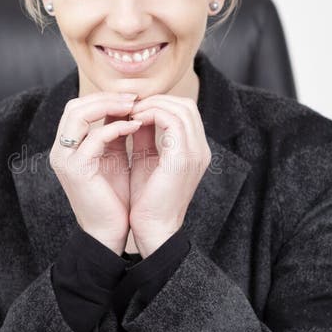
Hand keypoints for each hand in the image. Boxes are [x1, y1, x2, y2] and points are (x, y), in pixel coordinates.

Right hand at [49, 92, 142, 253]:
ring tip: (134, 107)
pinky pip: (94, 138)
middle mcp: (61, 151)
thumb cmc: (114, 199)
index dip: (104, 98)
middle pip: (75, 106)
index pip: (78, 108)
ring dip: (109, 106)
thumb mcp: (113, 158)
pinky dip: (116, 127)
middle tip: (135, 97)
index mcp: (67, 147)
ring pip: (79, 115)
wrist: (109, 233)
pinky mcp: (77, 170)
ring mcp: (66, 160)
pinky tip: (135, 126)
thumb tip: (126, 106)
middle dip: (107, 97)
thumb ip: (114, 133)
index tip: (132, 97)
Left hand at [127, 95, 210, 256]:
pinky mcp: (183, 158)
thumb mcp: (147, 160)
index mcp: (195, 151)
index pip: (185, 111)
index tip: (134, 109)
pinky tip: (133, 122)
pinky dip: (151, 114)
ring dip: (152, 105)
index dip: (159, 104)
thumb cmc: (147, 200)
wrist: (154, 230)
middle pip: (186, 104)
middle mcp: (201, 149)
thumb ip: (146, 135)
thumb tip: (136, 112)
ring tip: (131, 113)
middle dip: (156, 100)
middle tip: (131, 107)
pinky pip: (171, 120)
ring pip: (180, 108)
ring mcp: (195, 153)